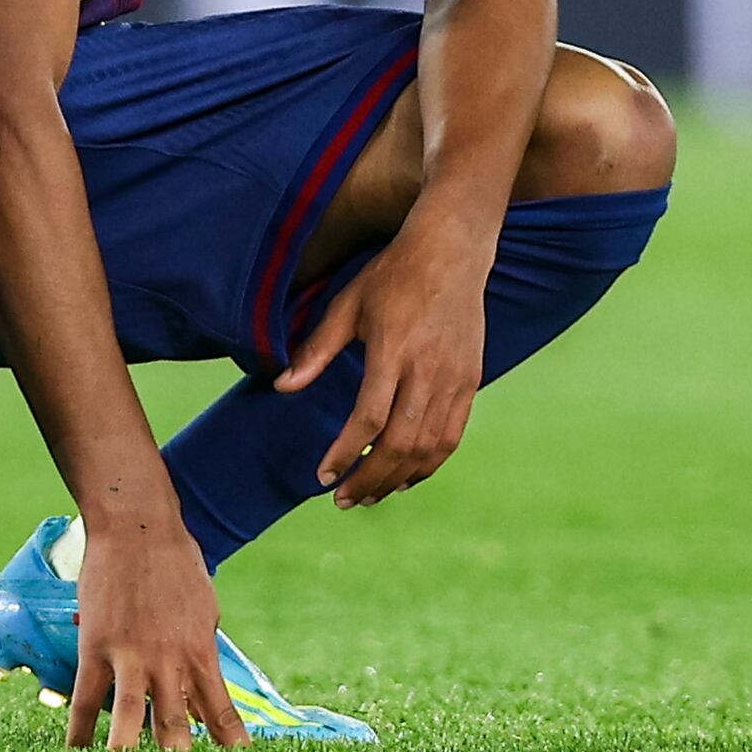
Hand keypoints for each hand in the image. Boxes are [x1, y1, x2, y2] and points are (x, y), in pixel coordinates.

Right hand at [67, 501, 245, 751]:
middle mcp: (169, 662)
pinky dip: (80, 733)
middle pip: (176, 728)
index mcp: (201, 653)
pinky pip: (86, 700)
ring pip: (130, 721)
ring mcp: (131, 657)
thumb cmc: (176, 564)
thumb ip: (202, 652)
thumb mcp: (204, 610)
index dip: (230, 747)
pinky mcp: (95, 648)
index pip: (221, 713)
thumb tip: (201, 687)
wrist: (137, 527)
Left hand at [280, 211, 491, 507]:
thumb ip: (316, 350)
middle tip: (342, 500)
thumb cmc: (392, 275)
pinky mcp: (471, 382)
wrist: (452, 251)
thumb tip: (281, 387)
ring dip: (397, 479)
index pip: (368, 419)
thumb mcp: (347, 304)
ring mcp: (454, 379)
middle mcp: (428, 370)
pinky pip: (451, 437)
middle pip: (400, 444)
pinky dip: (428, 465)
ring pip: (429, 448)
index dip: (344, 454)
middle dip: (369, 479)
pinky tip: (405, 477)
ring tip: (369, 496)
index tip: (323, 477)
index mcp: (392, 350)